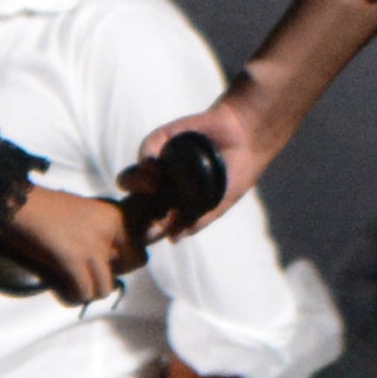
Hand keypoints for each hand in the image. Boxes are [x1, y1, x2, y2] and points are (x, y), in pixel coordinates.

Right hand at [0, 185, 133, 304]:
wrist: (20, 202)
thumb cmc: (47, 208)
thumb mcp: (86, 213)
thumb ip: (101, 233)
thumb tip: (108, 262)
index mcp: (115, 217)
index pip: (139, 255)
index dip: (121, 265)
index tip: (103, 266)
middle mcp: (109, 231)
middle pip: (124, 273)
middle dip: (105, 279)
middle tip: (86, 277)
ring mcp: (93, 246)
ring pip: (104, 288)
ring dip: (88, 292)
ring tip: (73, 287)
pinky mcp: (73, 260)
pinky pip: (84, 291)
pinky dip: (73, 296)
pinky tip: (63, 290)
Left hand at [133, 92, 274, 233]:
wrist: (245, 138)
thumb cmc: (234, 175)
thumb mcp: (219, 202)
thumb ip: (198, 220)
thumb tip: (173, 239)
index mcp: (171, 205)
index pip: (149, 221)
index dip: (145, 228)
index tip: (149, 234)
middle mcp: (159, 186)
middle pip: (133, 201)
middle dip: (132, 209)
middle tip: (143, 212)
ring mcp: (158, 163)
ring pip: (130, 177)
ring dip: (134, 184)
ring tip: (152, 187)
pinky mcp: (160, 140)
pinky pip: (145, 150)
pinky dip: (145, 161)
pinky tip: (155, 167)